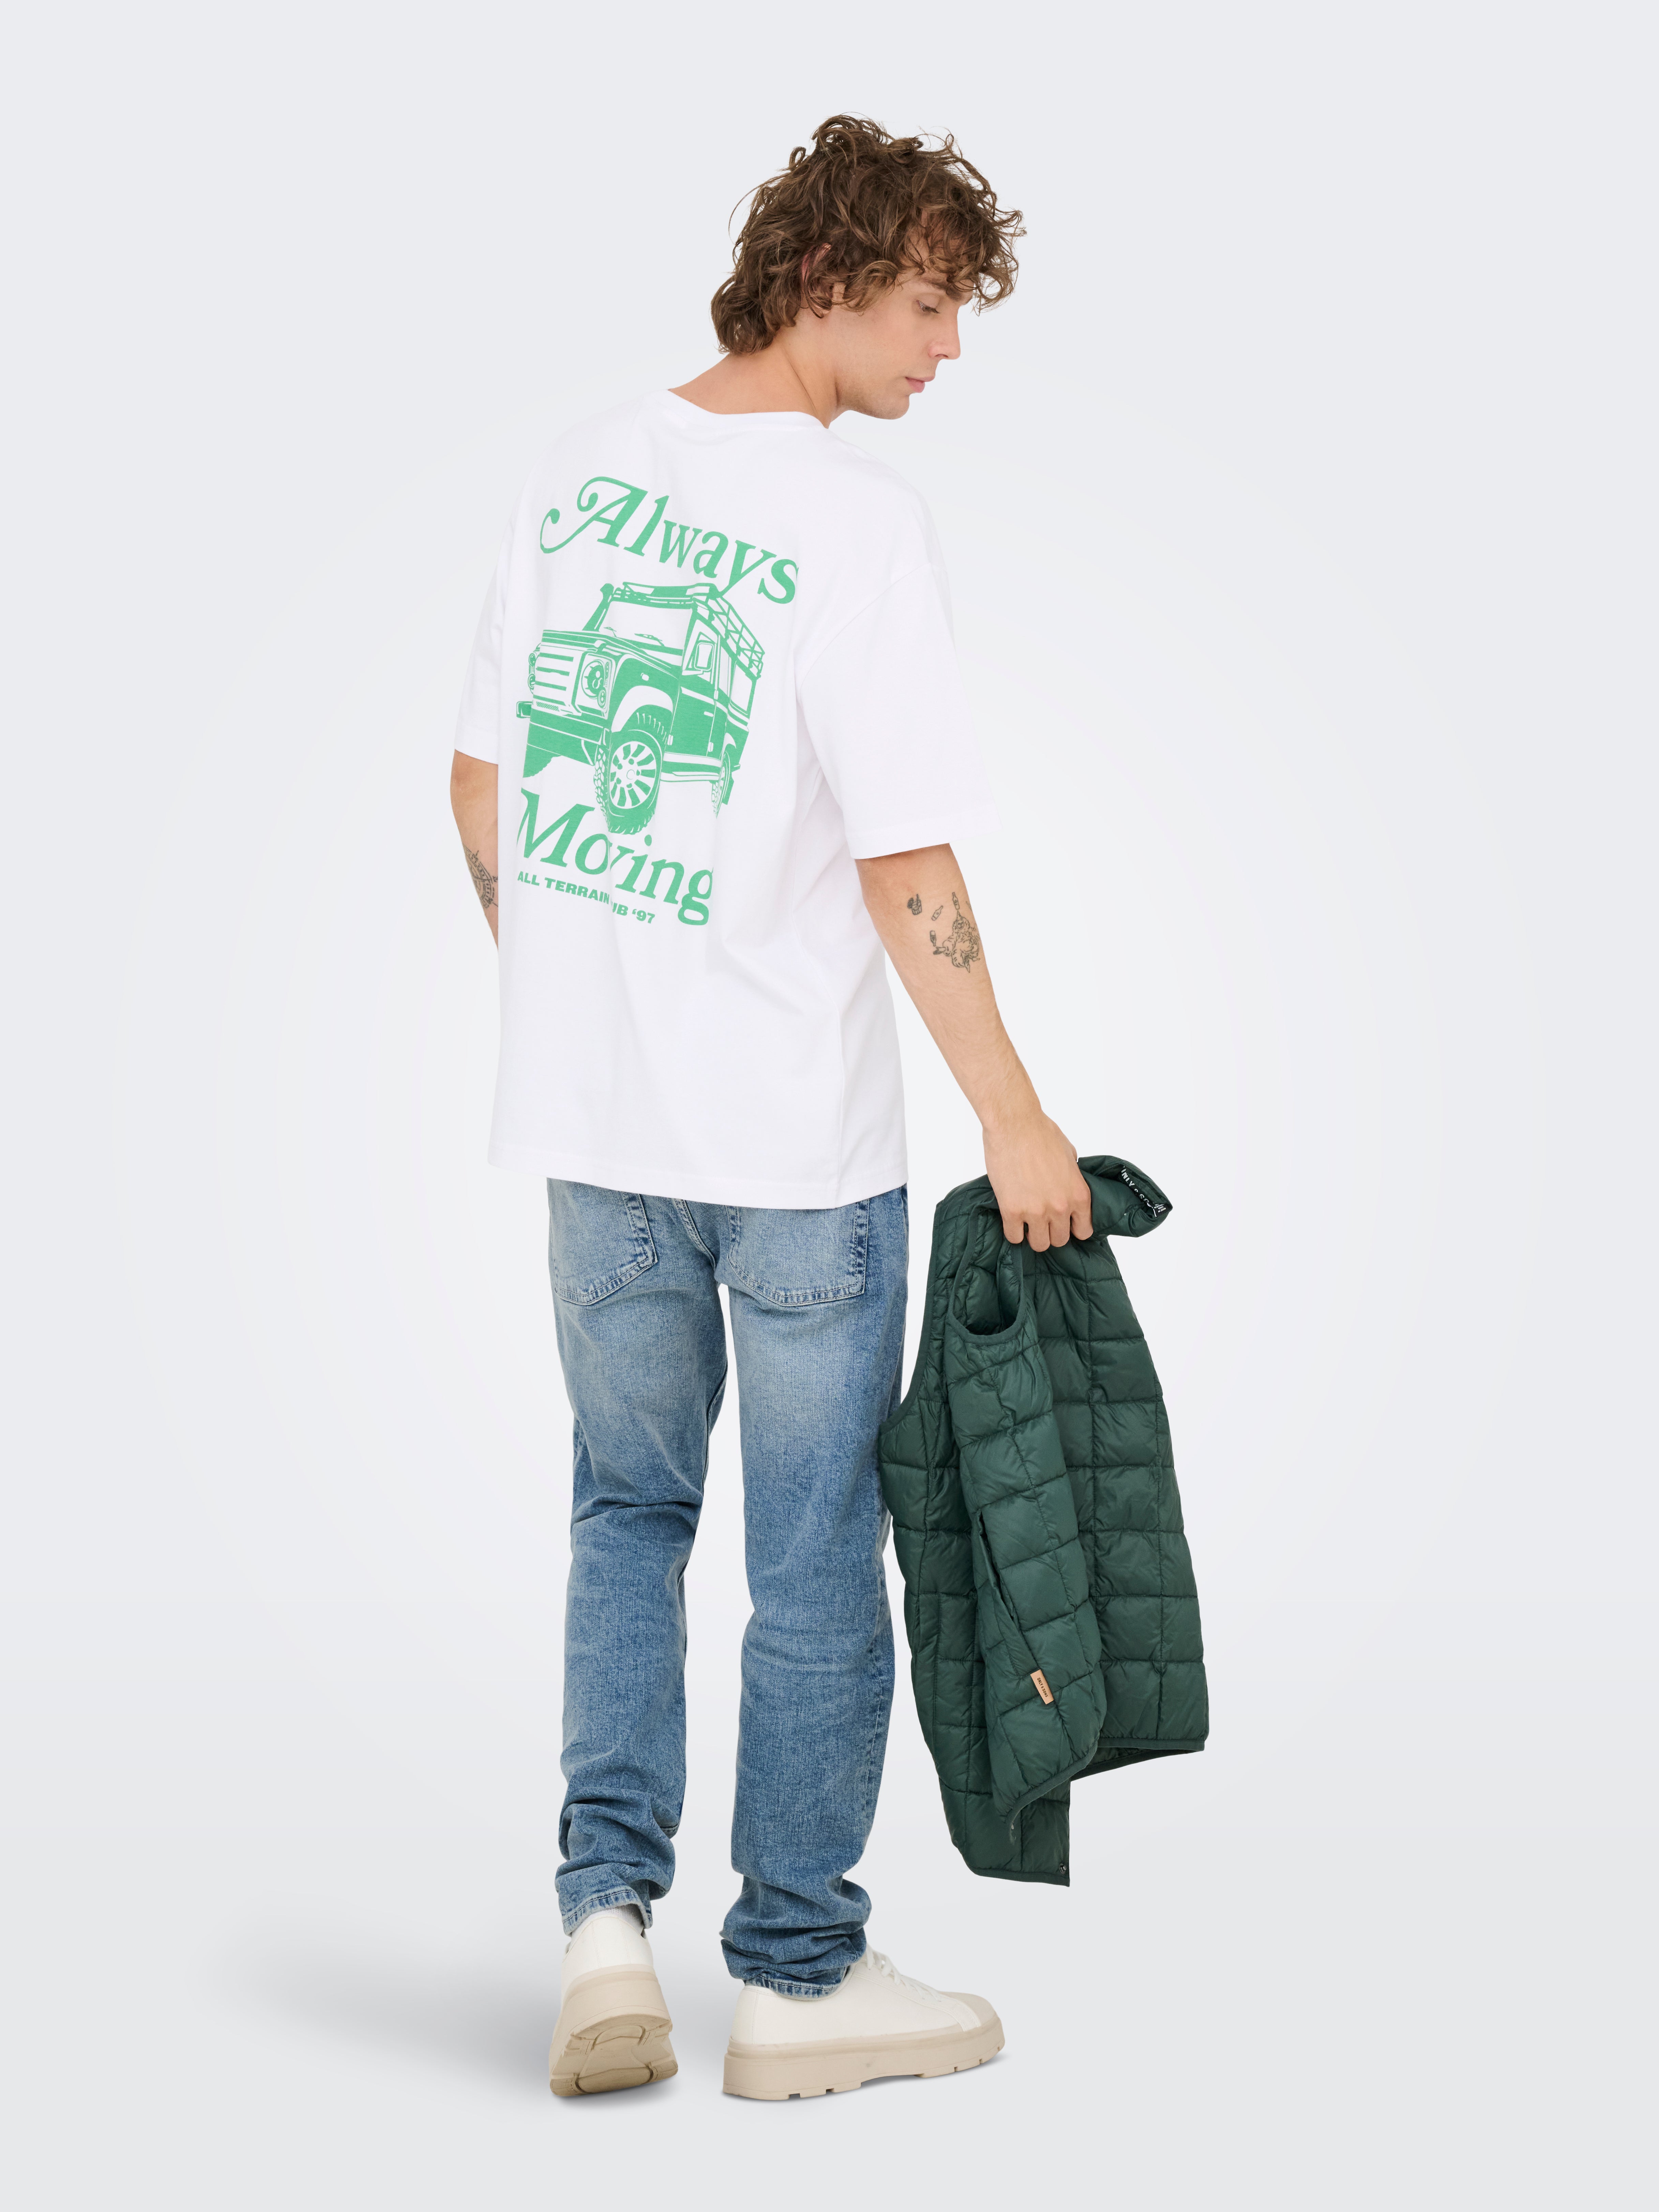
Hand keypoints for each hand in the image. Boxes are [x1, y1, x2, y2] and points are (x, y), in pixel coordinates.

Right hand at [983, 1111, 1092, 1248]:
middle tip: (1042, 1221)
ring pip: (1039, 1244)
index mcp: (1079, 1194)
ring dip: (1033, 1235)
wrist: (1014, 1124)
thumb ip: (1071, 1176)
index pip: (1084, 1230)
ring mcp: (1036, 1211)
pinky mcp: (1012, 1211)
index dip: (1072, 1228)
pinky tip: (1012, 1220)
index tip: (1064, 1223)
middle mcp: (1060, 1207)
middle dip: (1051, 1232)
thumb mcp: (1069, 1154)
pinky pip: (1014, 1236)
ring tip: (1026, 1223)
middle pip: (1060, 1240)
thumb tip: (1067, 1183)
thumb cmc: (1040, 1132)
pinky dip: (1013, 1231)